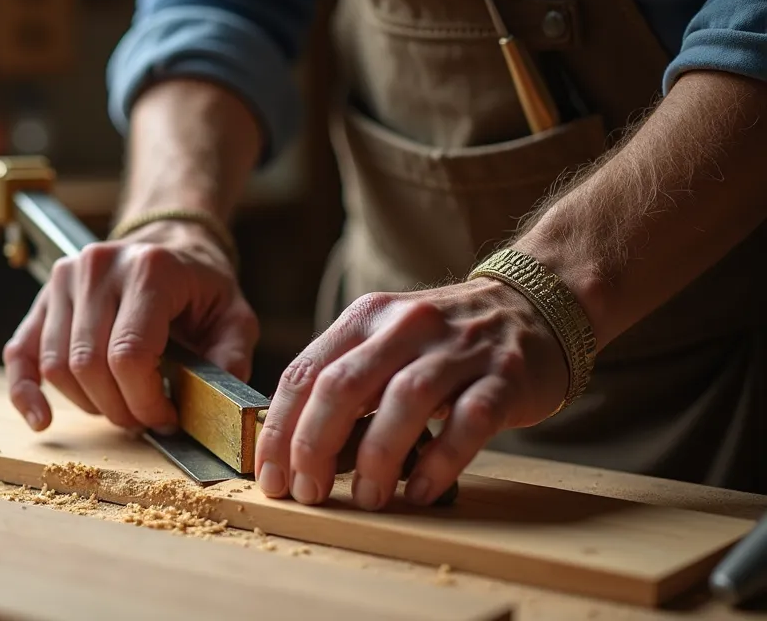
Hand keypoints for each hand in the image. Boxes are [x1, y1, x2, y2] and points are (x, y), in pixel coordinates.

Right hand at [3, 221, 258, 432]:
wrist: (167, 245)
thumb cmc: (200, 289)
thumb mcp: (234, 317)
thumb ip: (231, 359)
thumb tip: (220, 408)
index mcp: (150, 269)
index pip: (129, 355)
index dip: (146, 402)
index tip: (167, 418)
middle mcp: (99, 267)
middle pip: (89, 365)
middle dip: (119, 408)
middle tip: (146, 419)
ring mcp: (64, 279)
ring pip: (57, 366)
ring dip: (88, 403)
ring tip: (120, 405)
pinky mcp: (43, 297)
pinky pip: (21, 352)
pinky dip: (25, 391)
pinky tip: (43, 419)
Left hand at [254, 278, 568, 509]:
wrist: (534, 306)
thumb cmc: (442, 343)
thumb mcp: (385, 343)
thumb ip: (343, 383)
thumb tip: (293, 451)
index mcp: (366, 317)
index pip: (304, 372)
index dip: (280, 430)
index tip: (270, 477)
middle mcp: (406, 326)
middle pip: (343, 386)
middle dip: (315, 445)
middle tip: (308, 492)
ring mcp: (458, 349)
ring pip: (403, 401)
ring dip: (376, 458)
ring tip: (367, 498)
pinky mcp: (505, 377)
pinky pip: (467, 422)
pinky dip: (440, 462)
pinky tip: (421, 491)